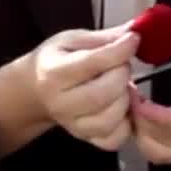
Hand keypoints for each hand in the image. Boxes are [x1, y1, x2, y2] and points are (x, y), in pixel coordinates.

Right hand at [28, 26, 140, 150]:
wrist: (35, 91)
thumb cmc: (57, 60)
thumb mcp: (73, 40)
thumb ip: (104, 37)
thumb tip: (134, 30)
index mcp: (54, 73)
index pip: (93, 62)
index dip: (120, 50)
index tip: (133, 39)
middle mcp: (61, 103)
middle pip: (104, 93)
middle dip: (122, 74)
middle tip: (121, 65)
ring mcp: (74, 126)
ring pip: (111, 118)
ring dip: (125, 99)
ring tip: (121, 86)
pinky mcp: (86, 139)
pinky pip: (114, 139)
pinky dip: (126, 123)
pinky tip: (121, 106)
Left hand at [130, 53, 170, 164]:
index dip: (154, 113)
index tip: (135, 95)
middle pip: (165, 140)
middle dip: (139, 120)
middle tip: (125, 96)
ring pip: (160, 153)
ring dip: (139, 134)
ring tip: (129, 110)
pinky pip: (163, 156)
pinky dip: (145, 142)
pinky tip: (138, 124)